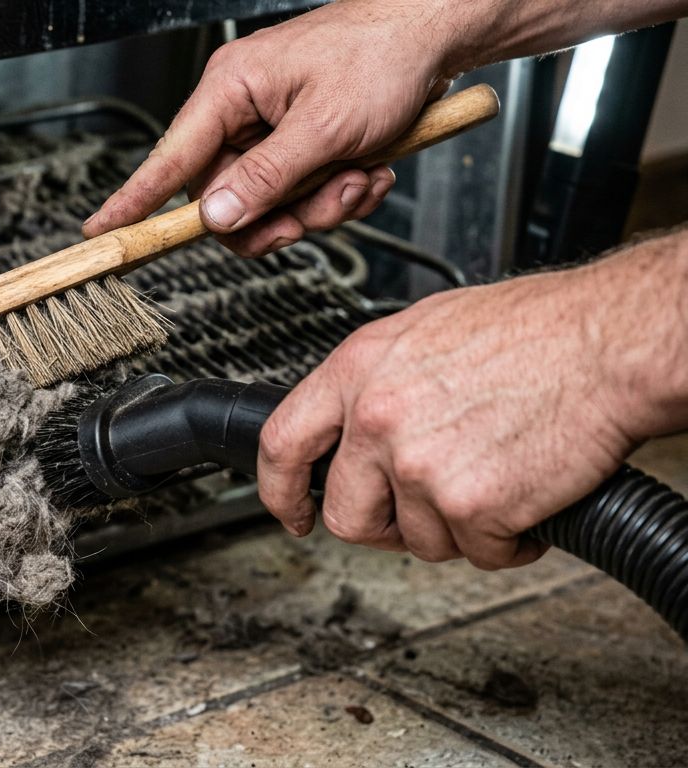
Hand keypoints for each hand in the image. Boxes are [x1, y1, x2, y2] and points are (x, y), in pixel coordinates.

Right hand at [83, 1, 454, 255]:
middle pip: (227, 196)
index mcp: (231, 89)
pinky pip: (300, 193)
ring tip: (362, 177)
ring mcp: (273, 127)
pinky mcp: (302, 142)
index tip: (102, 232)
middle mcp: (244, 108)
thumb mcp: (326, 128)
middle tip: (320, 210)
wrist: (438, 33)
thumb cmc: (384, 55)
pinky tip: (371, 171)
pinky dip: (338, 194)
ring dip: (320, 205)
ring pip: (269, 202)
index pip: (168, 157)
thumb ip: (265, 178)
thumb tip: (213, 216)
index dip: (134, 201)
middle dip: (280, 214)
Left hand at [255, 238, 687, 569]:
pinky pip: (478, 553)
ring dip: (458, 529)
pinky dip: (508, 541)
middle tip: (425, 513)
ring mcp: (419, 465)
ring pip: (417, 540)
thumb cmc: (537, 331)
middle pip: (346, 514)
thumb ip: (376, 382)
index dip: (279, 490)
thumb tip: (352, 423)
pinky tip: (527, 499)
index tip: (292, 512)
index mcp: (357, 370)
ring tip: (497, 482)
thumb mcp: (424, 332)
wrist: (609, 343)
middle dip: (386, 525)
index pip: (281, 443)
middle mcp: (376, 418)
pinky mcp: (470, 505)